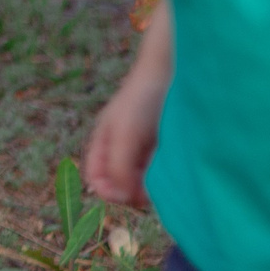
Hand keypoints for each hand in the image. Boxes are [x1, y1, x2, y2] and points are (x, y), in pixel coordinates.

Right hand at [84, 69, 162, 207]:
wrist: (173, 73)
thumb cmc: (143, 100)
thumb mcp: (125, 135)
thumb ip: (118, 167)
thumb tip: (121, 197)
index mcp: (103, 142)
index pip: (97, 179)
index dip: (108, 192)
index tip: (127, 195)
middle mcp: (120, 146)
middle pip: (118, 182)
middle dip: (131, 191)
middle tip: (149, 194)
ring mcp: (141, 147)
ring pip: (139, 179)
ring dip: (148, 185)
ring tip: (161, 179)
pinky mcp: (162, 146)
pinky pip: (156, 170)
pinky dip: (161, 176)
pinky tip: (171, 170)